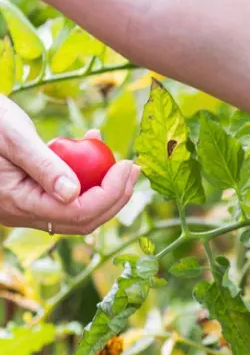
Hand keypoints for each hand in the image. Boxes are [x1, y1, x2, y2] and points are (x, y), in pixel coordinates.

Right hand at [0, 96, 139, 234]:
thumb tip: (73, 194)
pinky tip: (90, 145)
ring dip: (103, 187)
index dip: (110, 194)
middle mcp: (22, 213)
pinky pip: (65, 195)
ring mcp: (26, 207)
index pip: (78, 212)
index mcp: (17, 202)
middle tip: (133, 168)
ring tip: (117, 157)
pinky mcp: (29, 195)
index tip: (128, 166)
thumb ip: (43, 165)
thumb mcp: (12, 135)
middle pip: (82, 218)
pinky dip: (85, 176)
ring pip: (76, 209)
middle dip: (114, 196)